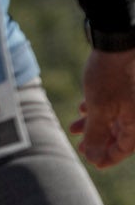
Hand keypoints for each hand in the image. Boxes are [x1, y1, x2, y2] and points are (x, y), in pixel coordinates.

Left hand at [71, 49, 134, 168]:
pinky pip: (114, 104)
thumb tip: (95, 158)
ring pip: (115, 118)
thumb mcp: (99, 109)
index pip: (126, 147)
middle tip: (81, 147)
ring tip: (75, 128)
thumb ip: (98, 134)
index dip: (109, 157)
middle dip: (99, 141)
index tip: (95, 164)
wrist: (118, 41)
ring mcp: (133, 98)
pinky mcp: (126, 85)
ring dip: (95, 124)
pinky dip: (99, 109)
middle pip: (121, 133)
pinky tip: (83, 109)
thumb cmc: (110, 76)